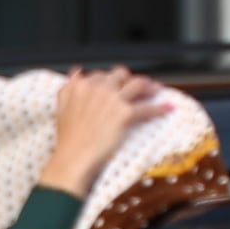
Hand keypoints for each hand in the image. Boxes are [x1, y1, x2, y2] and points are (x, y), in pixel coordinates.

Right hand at [37, 67, 173, 199]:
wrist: (75, 157)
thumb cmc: (68, 138)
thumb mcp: (62, 106)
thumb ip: (69, 87)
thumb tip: (77, 71)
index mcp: (82, 85)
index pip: (101, 74)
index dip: (112, 79)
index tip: (118, 83)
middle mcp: (98, 88)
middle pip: (121, 74)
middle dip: (130, 78)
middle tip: (138, 84)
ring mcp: (113, 99)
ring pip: (137, 84)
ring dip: (148, 86)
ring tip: (155, 90)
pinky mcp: (125, 114)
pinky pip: (147, 108)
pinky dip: (159, 109)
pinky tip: (168, 108)